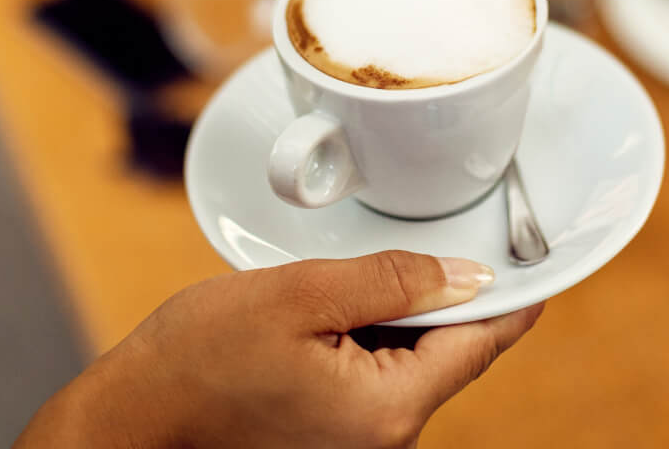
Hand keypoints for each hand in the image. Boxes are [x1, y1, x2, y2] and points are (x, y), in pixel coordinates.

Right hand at [21, 251, 541, 448]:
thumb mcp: (299, 295)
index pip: (480, 344)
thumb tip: (468, 277)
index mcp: (388, 412)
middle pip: (443, 353)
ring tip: (339, 283)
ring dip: (390, 317)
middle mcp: (384, 444)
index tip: (538, 257)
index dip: (512, 294)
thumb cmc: (197, 361)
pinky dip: (361, 341)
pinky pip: (371, 383)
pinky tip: (323, 316)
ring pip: (405, 365)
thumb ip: (391, 282)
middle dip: (433, 296)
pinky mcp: (329, 444)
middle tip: (411, 240)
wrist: (129, 423)